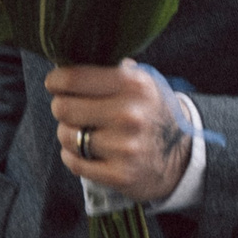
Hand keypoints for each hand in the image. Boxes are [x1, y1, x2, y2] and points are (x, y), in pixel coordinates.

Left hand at [46, 61, 189, 204]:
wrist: (180, 156)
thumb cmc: (150, 112)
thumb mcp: (142, 82)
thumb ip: (110, 69)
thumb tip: (67, 62)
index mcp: (134, 85)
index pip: (72, 78)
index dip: (56, 81)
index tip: (56, 84)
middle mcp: (130, 114)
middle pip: (63, 108)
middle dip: (63, 108)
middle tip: (74, 110)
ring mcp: (125, 147)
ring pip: (66, 136)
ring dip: (70, 134)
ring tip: (87, 132)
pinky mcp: (120, 175)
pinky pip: (74, 163)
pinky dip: (74, 157)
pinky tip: (88, 151)